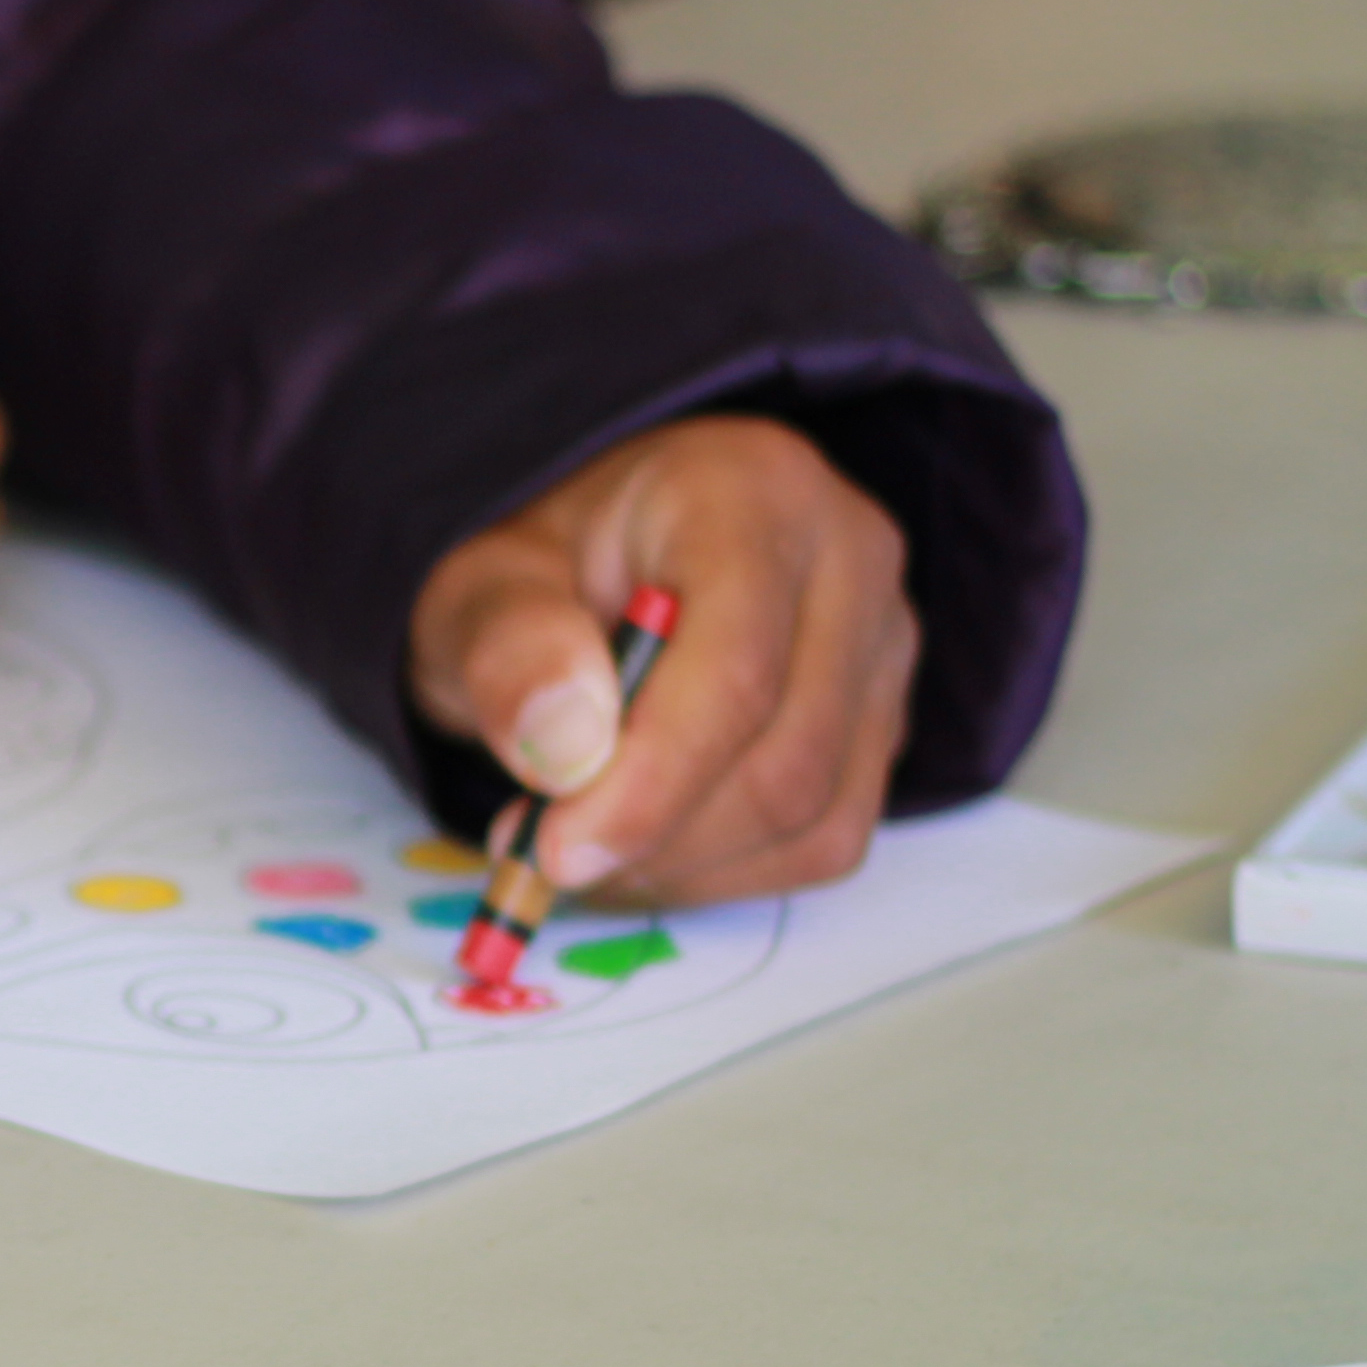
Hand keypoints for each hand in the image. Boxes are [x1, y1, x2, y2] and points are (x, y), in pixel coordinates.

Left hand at [407, 415, 917, 908]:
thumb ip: (509, 650)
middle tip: (547, 855)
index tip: (557, 850)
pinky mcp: (886, 718)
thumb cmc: (548, 577)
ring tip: (586, 842)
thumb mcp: (480, 590)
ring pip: (813, 816)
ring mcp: (884, 641)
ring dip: (683, 866)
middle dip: (656, 836)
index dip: (650, 783)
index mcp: (750, 492)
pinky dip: (725, 873)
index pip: (736, 670)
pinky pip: (826, 840)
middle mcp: (849, 556)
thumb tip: (564, 751)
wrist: (603, 571)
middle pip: (785, 758)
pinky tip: (649, 844)